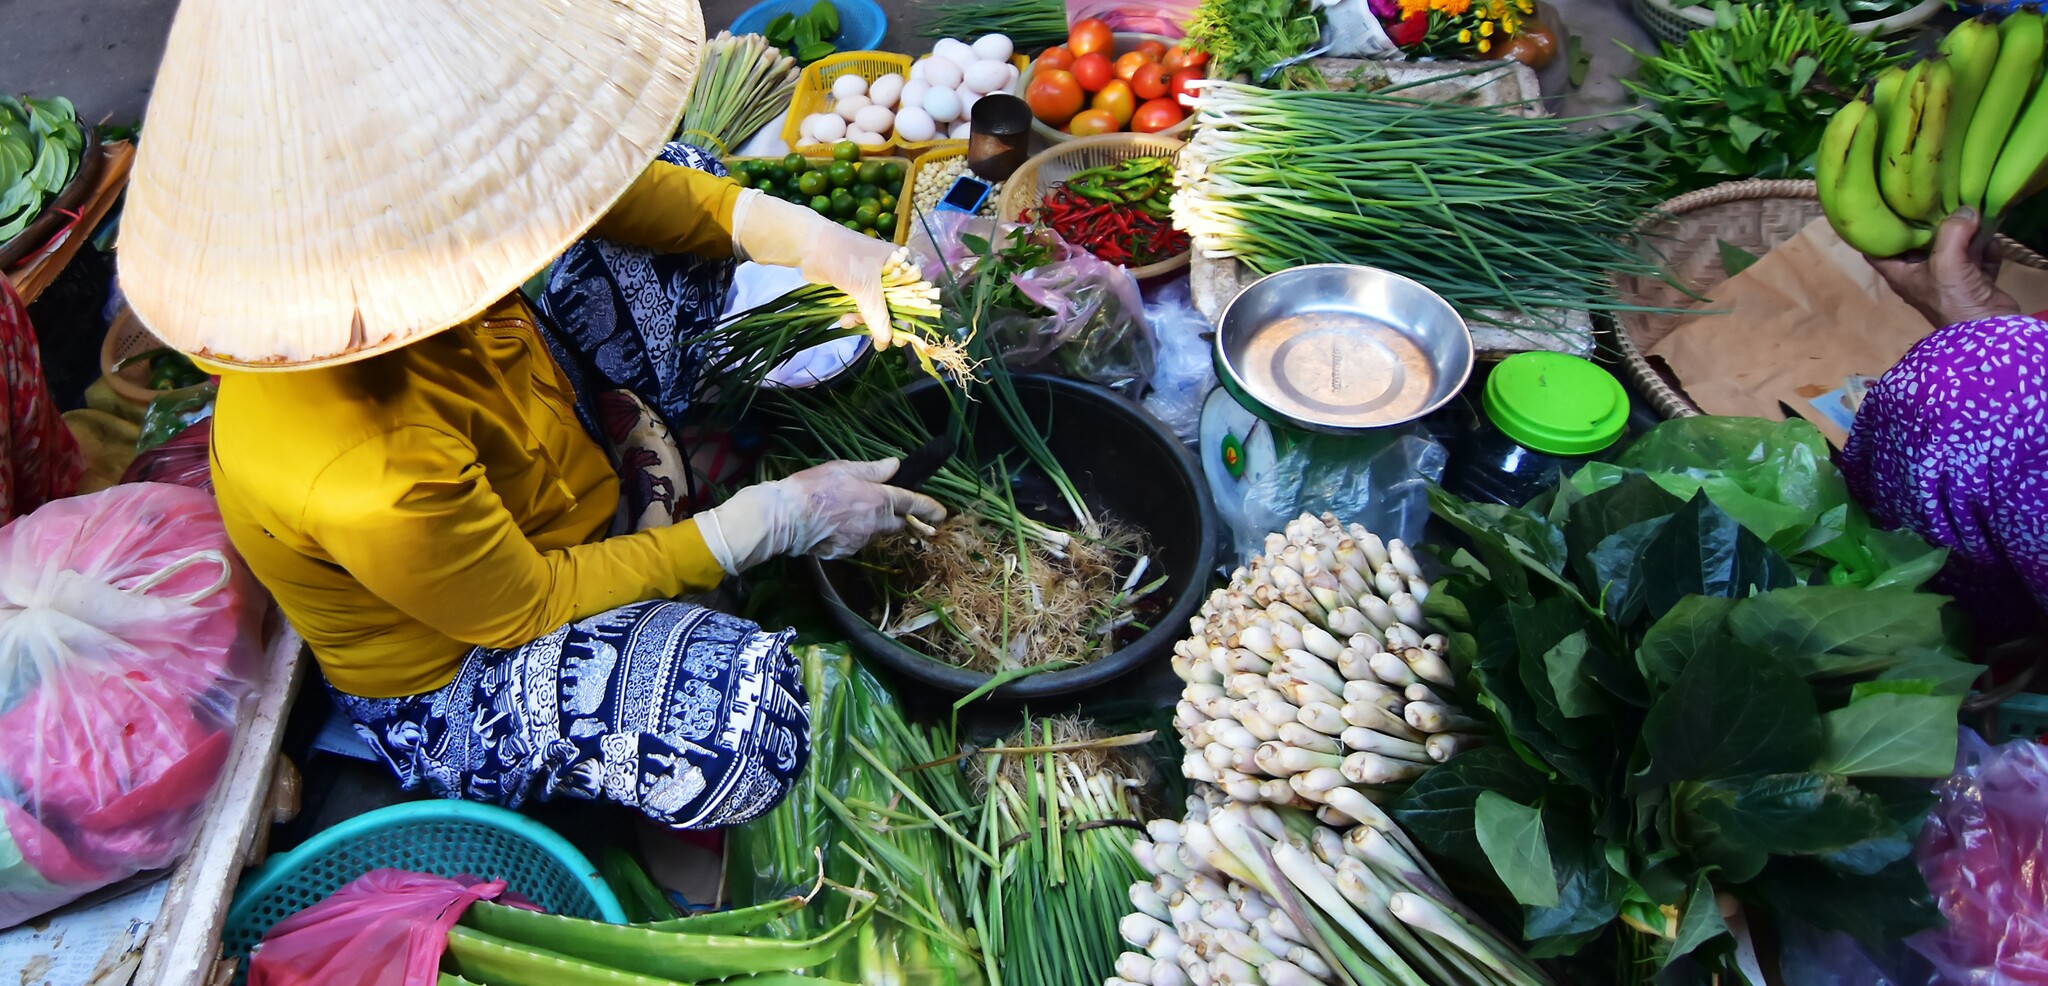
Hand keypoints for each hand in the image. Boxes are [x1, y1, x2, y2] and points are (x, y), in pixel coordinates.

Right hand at [695, 459, 946, 574]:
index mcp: (879, 500)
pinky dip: (851, 534)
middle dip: (896, 517)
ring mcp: (861, 542)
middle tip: (881, 506)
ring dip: (869, 524)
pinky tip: (833, 525)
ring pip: (875, 533)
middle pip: (897, 523)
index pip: (912, 503)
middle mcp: (875, 524)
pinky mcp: (845, 553)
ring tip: (844, 511)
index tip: (942, 513)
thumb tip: (895, 466)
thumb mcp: (844, 469)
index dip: (930, 508)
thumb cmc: (814, 488)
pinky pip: (856, 542)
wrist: (785, 518)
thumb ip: (873, 470)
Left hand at [731, 190, 899, 347]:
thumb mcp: (865, 287)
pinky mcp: (854, 285)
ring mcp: (870, 278)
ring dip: (864, 319)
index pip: (914, 293)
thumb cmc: (843, 257)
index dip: (909, 316)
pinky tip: (844, 318)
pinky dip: (854, 315)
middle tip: (877, 341)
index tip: (900, 337)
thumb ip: (878, 316)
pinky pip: (861, 306)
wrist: (808, 245)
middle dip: (882, 321)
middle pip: (895, 304)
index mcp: (899, 262)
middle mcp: (889, 270)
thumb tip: (886, 342)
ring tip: (849, 321)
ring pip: (876, 308)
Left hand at [1870, 208, 2021, 327]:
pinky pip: (1979, 256)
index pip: (1877, 250)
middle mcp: (1922, 274)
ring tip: (1976, 217)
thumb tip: (1965, 210)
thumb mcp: (1945, 262)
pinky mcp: (1975, 280)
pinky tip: (1991, 241)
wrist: (1988, 330)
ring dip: (1968, 233)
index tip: (1885, 208)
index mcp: (1901, 273)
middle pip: (1922, 241)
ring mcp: (1950, 278)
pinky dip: (1986, 248)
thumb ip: (1951, 232)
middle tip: (1943, 200)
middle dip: (1934, 222)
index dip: (1878, 231)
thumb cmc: (1953, 299)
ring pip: (1955, 246)